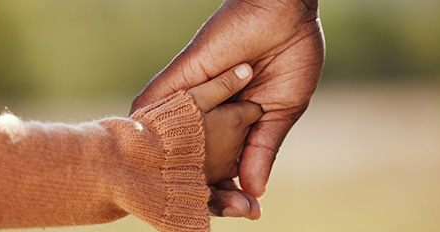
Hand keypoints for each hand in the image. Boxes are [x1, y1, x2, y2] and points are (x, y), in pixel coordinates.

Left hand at [132, 0, 324, 198]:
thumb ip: (263, 148)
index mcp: (232, 124)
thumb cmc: (291, 56)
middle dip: (206, 188)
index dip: (229, 189)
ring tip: (181, 195)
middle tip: (227, 207)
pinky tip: (147, 158)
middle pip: (193, 159)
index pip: (222, 165)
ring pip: (169, 139)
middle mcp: (207, 113)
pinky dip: (149, 131)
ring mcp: (192, 95)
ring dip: (174, 166)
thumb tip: (255, 190)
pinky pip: (154, 104)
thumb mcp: (281, 111)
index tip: (245, 211)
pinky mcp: (183, 75)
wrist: (288, 13)